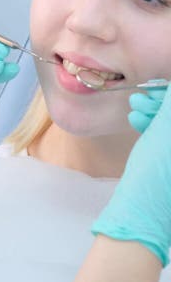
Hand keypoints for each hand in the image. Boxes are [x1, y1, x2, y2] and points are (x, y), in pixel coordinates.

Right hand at [92, 87, 170, 266]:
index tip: (157, 87)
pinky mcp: (170, 166)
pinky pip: (165, 139)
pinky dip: (152, 126)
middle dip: (164, 103)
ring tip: (134, 108)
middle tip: (142, 97)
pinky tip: (135, 119)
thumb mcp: (166, 133)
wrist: (139, 215)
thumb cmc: (155, 175)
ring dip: (155, 112)